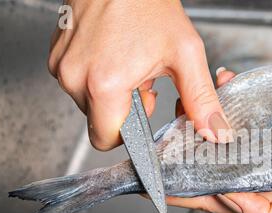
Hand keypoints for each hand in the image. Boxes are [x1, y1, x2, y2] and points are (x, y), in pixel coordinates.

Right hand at [49, 0, 230, 149]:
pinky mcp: (56, 55)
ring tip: (128, 64)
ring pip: (88, 103)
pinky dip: (96, 77)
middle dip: (124, 110)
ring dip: (111, 92)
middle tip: (143, 81)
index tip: (143, 117)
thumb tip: (215, 131)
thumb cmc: (149, 5)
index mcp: (105, 84)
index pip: (106, 139)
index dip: (129, 135)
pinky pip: (77, 83)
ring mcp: (62, 65)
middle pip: (99, 121)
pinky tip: (113, 56)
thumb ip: (200, 99)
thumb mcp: (184, 55)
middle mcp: (75, 77)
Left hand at [168, 69, 271, 212]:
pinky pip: (262, 122)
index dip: (184, 187)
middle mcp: (264, 181)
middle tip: (173, 130)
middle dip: (195, 147)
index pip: (213, 196)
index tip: (157, 177)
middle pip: (219, 163)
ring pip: (237, 138)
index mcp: (262, 205)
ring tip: (197, 105)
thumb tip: (226, 194)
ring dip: (216, 123)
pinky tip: (233, 95)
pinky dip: (246, 109)